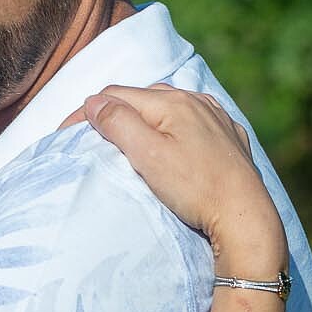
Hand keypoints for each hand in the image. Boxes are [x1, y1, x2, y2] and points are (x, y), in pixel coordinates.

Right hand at [84, 84, 285, 272]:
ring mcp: (216, 118)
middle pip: (141, 97)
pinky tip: (173, 143)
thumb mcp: (148, 155)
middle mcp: (196, 101)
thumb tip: (93, 102)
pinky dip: (173, 128)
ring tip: (130, 140)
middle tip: (94, 138)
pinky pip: (193, 122)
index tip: (65, 135)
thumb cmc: (195, 188)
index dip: (86, 113)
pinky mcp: (230, 138)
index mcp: (172, 102)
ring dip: (144, 118)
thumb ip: (118, 123)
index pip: (115, 95)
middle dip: (114, 112)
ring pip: (168, 108)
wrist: (246, 216)